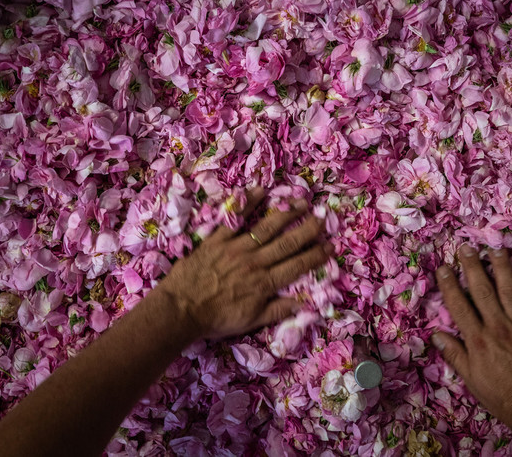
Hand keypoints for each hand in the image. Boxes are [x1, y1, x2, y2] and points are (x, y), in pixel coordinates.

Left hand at [156, 188, 331, 338]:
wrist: (180, 310)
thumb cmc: (216, 318)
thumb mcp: (250, 321)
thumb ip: (277, 311)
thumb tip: (304, 303)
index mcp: (264, 283)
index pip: (297, 266)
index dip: (316, 256)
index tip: (331, 245)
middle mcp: (255, 262)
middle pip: (287, 243)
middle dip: (308, 229)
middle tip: (323, 217)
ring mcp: (236, 248)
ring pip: (266, 227)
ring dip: (286, 214)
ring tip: (302, 202)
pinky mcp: (217, 239)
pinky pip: (235, 218)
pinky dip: (248, 203)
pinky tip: (261, 190)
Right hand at [432, 246, 511, 455]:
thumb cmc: (503, 397)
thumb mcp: (472, 380)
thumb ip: (455, 355)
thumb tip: (436, 334)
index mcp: (478, 341)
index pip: (459, 306)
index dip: (449, 285)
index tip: (443, 269)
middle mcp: (498, 327)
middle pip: (482, 290)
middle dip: (472, 266)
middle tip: (466, 248)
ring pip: (509, 288)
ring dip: (501, 266)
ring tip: (494, 249)